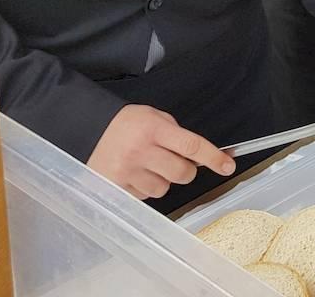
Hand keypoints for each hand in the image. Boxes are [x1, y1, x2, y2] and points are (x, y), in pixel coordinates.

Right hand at [87, 104, 234, 199]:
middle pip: (182, 173)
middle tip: (176, 161)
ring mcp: (127, 171)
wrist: (87, 131)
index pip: (192, 146)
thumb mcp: (154, 117)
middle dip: (187, 170)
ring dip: (163, 180)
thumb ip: (177, 135)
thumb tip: (202, 155)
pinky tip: (135, 173)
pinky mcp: (116, 187)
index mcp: (154, 129)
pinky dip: (145, 187)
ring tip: (149, 165)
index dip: (214, 158)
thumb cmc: (125, 124)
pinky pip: (145, 196)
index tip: (227, 166)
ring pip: (164, 188)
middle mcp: (141, 151)